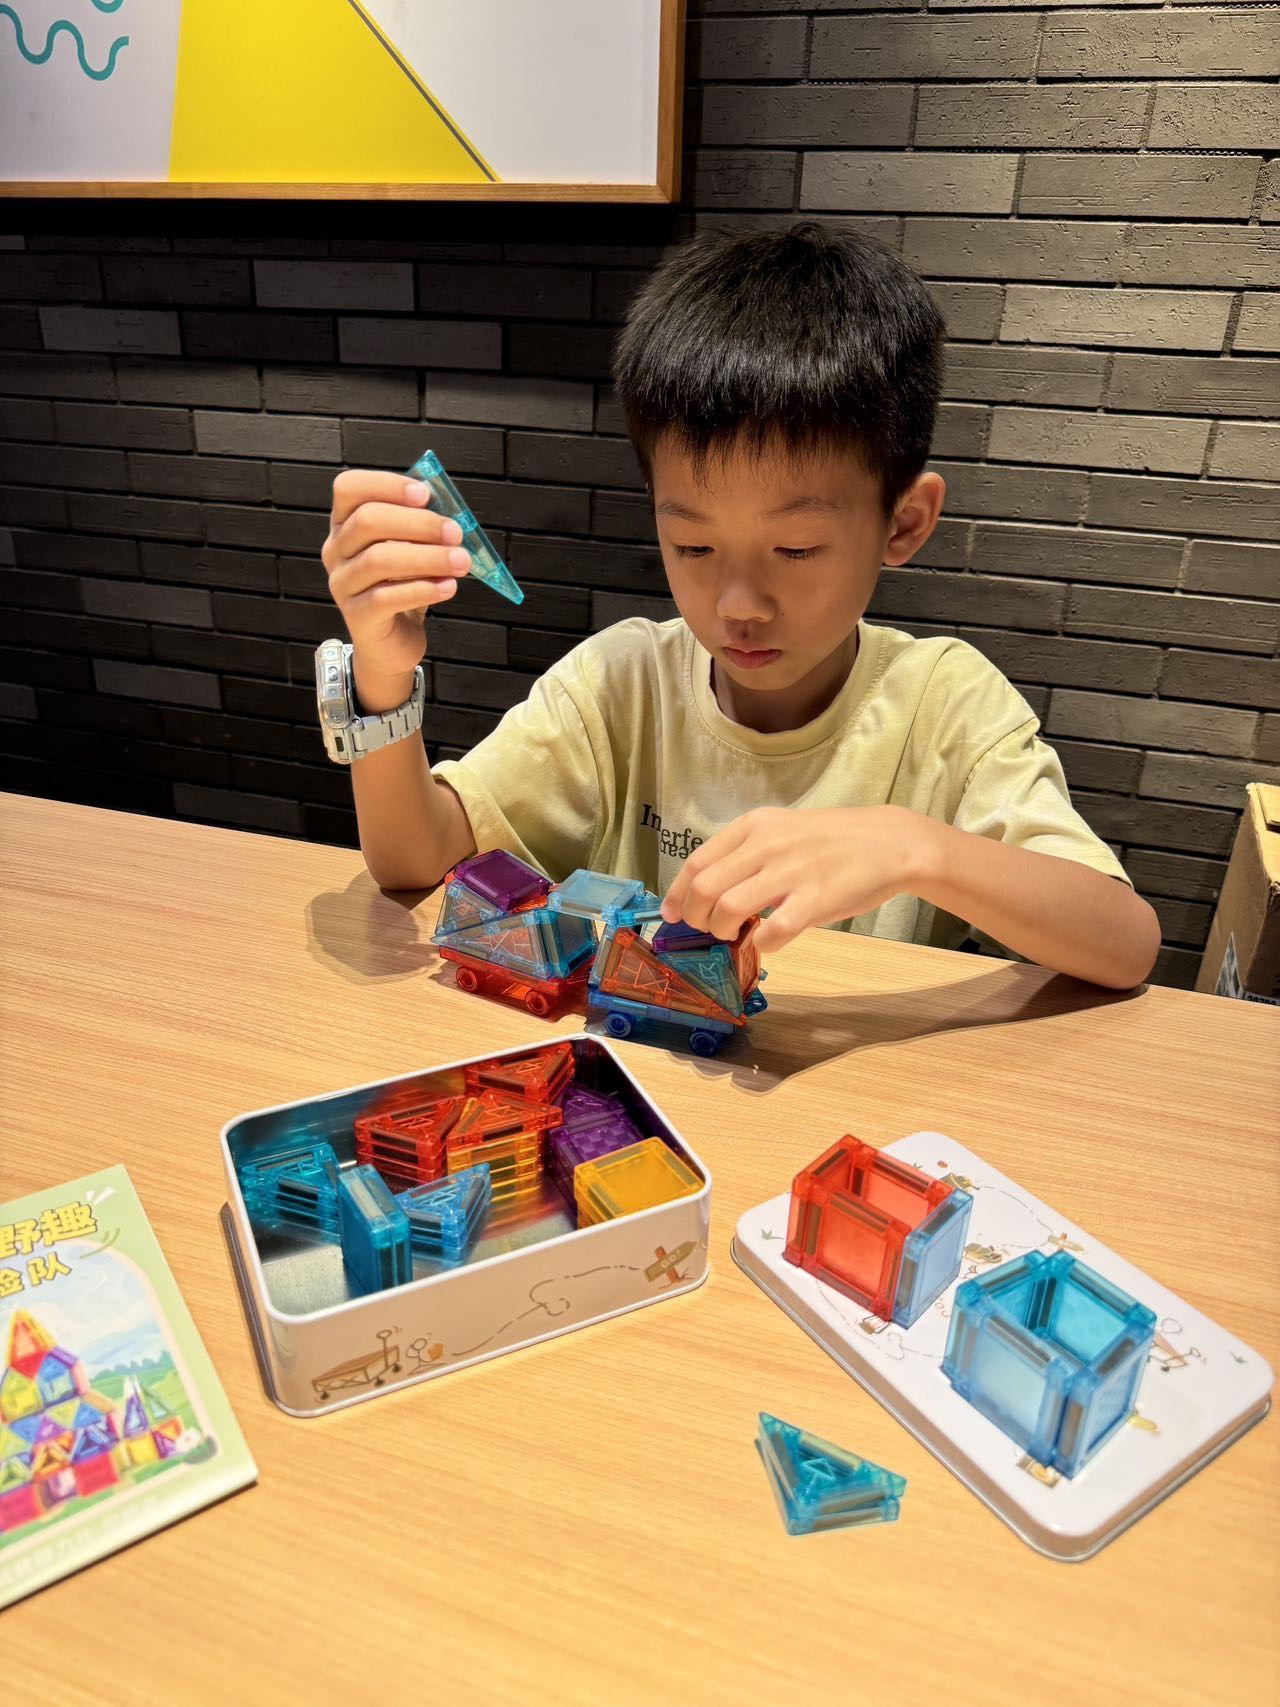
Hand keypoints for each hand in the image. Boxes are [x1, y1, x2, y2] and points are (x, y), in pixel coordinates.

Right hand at [322, 469, 471, 703]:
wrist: (391, 642)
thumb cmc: (403, 586)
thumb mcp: (409, 549)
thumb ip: (420, 526)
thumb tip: (450, 512)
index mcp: (345, 524)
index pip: (349, 488)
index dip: (387, 486)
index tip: (425, 494)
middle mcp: (336, 550)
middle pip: (368, 521)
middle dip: (418, 524)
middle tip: (455, 533)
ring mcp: (342, 583)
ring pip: (379, 560)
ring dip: (427, 557)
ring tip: (460, 562)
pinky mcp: (357, 616)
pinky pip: (387, 597)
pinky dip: (423, 589)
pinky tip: (448, 587)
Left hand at [660, 806, 924, 954]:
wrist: (889, 842)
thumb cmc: (831, 841)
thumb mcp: (781, 831)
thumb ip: (746, 854)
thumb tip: (707, 892)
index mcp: (753, 826)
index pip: (697, 863)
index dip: (677, 895)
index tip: (673, 915)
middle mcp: (766, 844)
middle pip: (704, 889)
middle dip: (697, 918)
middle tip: (710, 929)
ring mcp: (791, 871)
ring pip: (728, 909)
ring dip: (724, 931)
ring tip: (737, 934)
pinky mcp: (816, 899)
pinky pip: (773, 931)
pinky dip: (763, 943)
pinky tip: (771, 940)